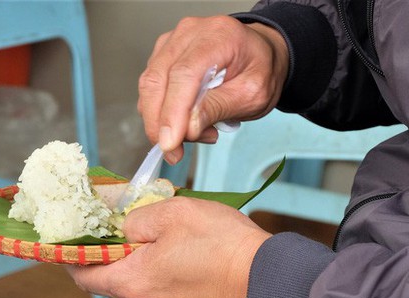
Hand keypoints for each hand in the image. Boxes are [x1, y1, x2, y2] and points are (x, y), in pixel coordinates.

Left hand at [67, 197, 270, 297]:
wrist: (272, 284)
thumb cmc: (222, 245)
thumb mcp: (174, 212)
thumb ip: (136, 220)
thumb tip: (124, 230)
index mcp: (132, 284)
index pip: (85, 277)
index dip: (78, 261)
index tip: (79, 250)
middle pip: (124, 288)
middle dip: (133, 267)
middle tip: (157, 246)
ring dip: (159, 287)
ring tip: (189, 267)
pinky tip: (203, 289)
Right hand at [138, 16, 288, 163]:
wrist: (257, 55)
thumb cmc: (258, 71)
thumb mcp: (252, 95)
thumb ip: (218, 108)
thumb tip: (186, 128)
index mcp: (218, 36)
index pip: (184, 74)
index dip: (172, 112)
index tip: (170, 143)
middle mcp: (189, 33)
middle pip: (157, 80)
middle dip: (160, 124)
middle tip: (175, 153)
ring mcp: (171, 42)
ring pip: (149, 87)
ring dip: (163, 121)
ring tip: (196, 133)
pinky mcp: (161, 55)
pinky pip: (150, 89)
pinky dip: (162, 113)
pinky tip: (187, 122)